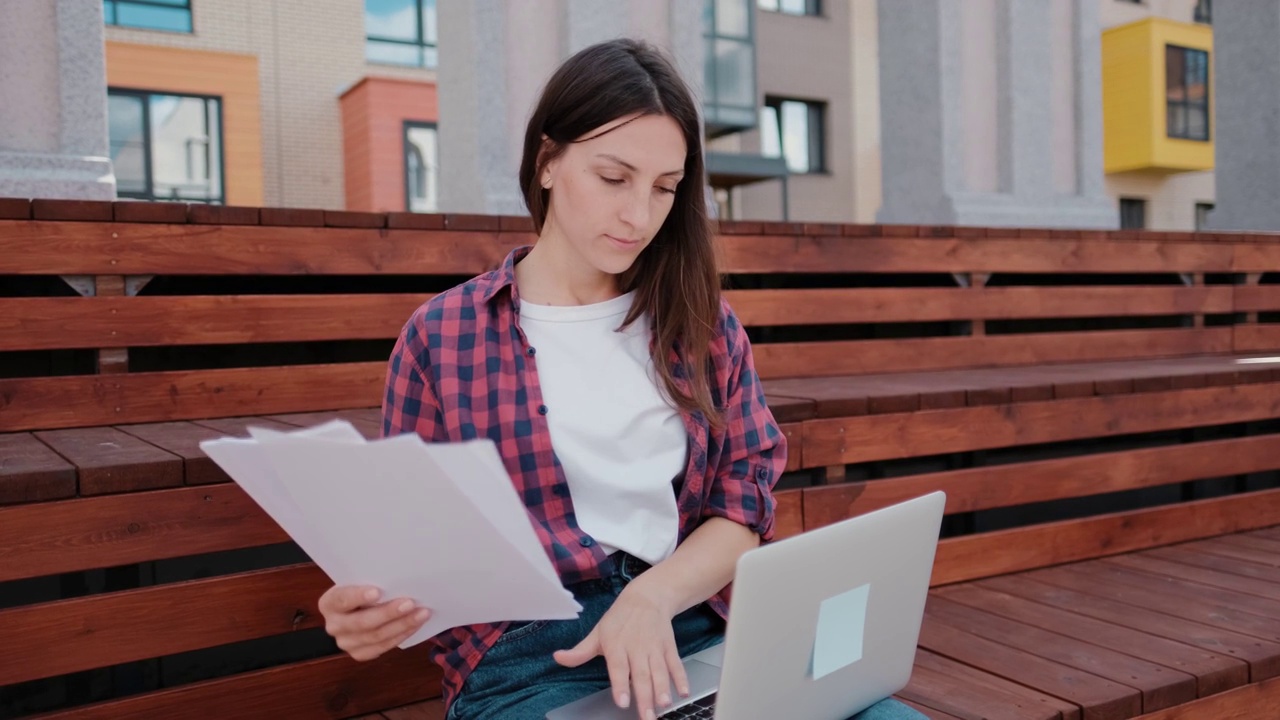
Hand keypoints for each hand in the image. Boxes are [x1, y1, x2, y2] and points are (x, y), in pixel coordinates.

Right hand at [318, 584, 430, 661]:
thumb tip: (397, 578)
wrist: (359, 607)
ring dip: (402, 625)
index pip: (342, 599)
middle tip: (410, 603)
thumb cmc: (362, 587)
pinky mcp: (359, 653)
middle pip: (362, 622)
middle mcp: (334, 625)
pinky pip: (383, 647)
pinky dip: (402, 635)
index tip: (378, 592)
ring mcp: (345, 642)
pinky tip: (415, 625)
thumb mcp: (360, 580)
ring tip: (422, 614)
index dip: (359, 596)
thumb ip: (371, 581)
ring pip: (376, 637)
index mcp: (329, 603)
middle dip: (388, 613)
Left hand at [552, 583, 688, 719]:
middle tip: (647, 717)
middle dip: (645, 697)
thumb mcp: (597, 633)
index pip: (618, 668)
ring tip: (665, 705)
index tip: (622, 702)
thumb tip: (558, 658)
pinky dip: (681, 678)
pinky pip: (676, 664)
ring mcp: (655, 648)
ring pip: (660, 671)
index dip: (620, 685)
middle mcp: (637, 648)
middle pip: (641, 675)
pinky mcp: (669, 648)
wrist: (647, 597)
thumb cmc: (619, 619)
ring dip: (663, 689)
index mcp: (616, 646)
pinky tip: (684, 691)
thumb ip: (580, 651)